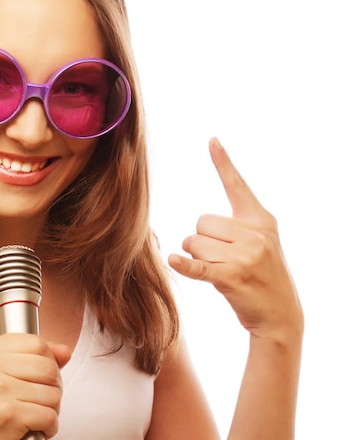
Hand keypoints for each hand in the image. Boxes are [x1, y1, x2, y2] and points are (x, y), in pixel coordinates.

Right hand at [0, 334, 70, 439]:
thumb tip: (65, 351)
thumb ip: (36, 357)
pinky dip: (49, 427)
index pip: (37, 343)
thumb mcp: (5, 373)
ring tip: (33, 414)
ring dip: (51, 409)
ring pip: (53, 393)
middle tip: (38, 401)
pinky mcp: (6, 414)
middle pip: (48, 367)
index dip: (47, 362)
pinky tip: (34, 428)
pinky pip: (49, 416)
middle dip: (53, 388)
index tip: (35, 379)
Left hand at [168, 138, 302, 342]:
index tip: (211, 140)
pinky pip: (200, 266)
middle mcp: (255, 234)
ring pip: (194, 243)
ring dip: (197, 257)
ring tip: (220, 271)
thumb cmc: (263, 276)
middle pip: (201, 222)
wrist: (281, 315)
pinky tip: (173, 261)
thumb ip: (234, 228)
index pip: (237, 186)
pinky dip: (185, 265)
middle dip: (201, 240)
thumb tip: (193, 231)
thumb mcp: (260, 244)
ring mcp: (246, 256)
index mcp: (261, 220)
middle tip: (220, 258)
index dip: (223, 163)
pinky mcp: (232, 278)